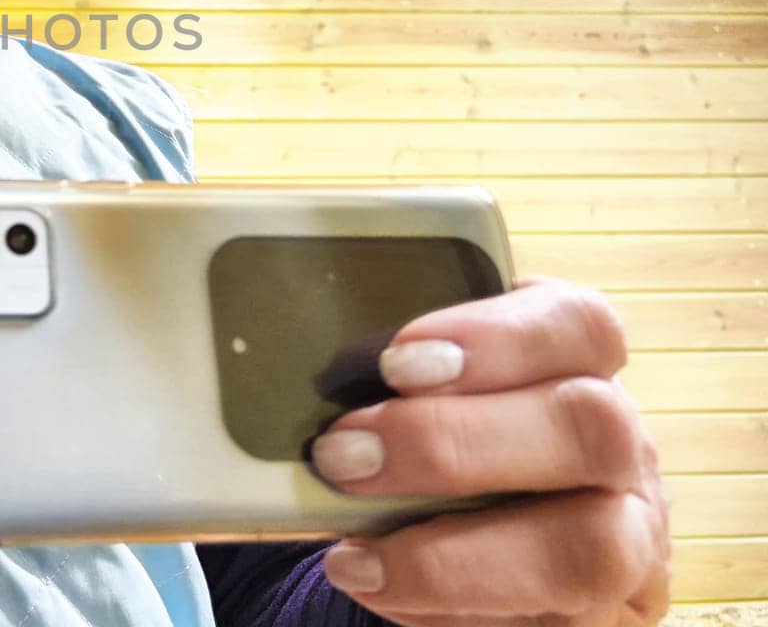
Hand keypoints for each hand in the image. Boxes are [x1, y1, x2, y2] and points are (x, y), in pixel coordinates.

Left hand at [309, 277, 670, 625]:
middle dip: (452, 442)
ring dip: (453, 553)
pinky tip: (376, 586)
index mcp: (579, 365)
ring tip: (350, 554)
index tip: (396, 358)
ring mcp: (629, 543)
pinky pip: (549, 625)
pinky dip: (448, 610)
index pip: (580, 325)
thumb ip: (391, 372)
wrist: (482, 544)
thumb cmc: (440, 439)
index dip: (496, 337)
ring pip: (591, 549)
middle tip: (341, 454)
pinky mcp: (602, 622)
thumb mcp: (427, 388)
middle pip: (591, 427)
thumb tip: (293, 366)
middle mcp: (623, 449)